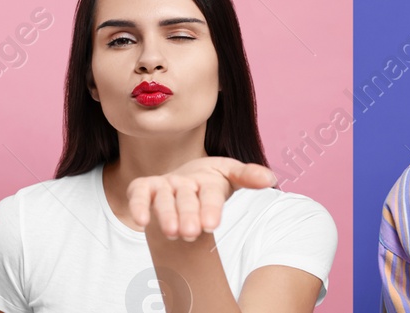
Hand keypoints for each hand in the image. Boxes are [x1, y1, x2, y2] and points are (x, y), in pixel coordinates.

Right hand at [127, 156, 276, 240]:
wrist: (186, 179)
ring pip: (164, 198)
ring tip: (172, 233)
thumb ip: (248, 177)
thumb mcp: (230, 177)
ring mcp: (165, 184)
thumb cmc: (210, 184)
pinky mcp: (146, 187)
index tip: (211, 225)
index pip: (211, 192)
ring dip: (166, 214)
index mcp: (209, 176)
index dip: (210, 208)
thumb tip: (271, 178)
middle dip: (188, 214)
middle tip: (191, 233)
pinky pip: (139, 193)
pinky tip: (141, 221)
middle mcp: (186, 180)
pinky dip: (138, 205)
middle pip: (187, 197)